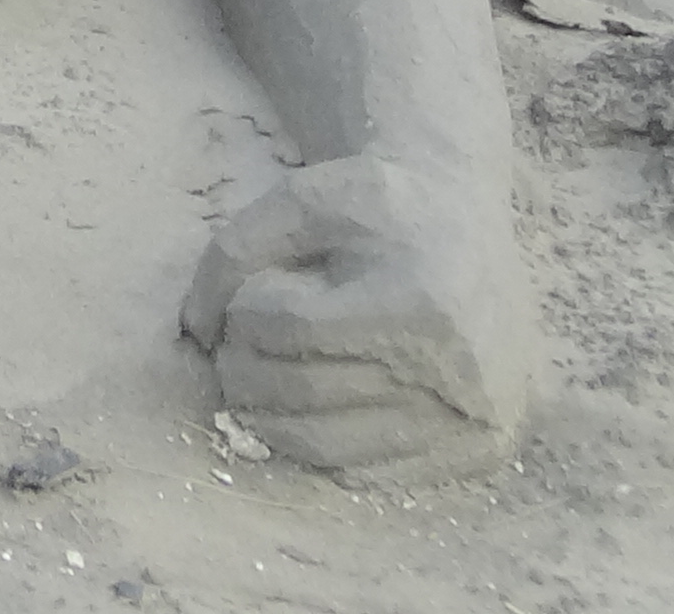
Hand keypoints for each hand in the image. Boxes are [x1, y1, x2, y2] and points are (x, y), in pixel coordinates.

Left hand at [184, 154, 536, 481]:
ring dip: (270, 417)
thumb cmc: (382, 206)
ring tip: (263, 377)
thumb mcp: (305, 198)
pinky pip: (369, 474)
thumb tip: (195, 330)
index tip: (247, 297)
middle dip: (245, 371)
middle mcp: (457, 372)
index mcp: (421, 300)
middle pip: (305, 394)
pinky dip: (320, 446)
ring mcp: (472, 422)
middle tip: (233, 348)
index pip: (292, 329)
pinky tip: (311, 407)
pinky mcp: (478, 454)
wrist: (471, 224)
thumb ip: (235, 250)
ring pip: (328, 448)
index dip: (246, 313)